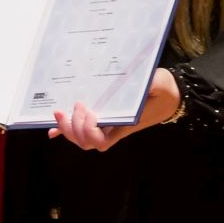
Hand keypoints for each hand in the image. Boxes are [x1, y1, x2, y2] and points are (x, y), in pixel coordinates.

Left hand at [49, 69, 181, 151]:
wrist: (170, 96)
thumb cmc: (164, 90)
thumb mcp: (158, 83)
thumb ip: (150, 83)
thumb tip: (137, 80)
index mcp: (125, 126)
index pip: (101, 141)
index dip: (89, 131)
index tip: (90, 111)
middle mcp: (113, 130)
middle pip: (86, 142)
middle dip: (73, 128)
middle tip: (72, 106)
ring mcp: (107, 127)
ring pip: (81, 139)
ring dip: (66, 129)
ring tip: (59, 113)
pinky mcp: (103, 120)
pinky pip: (82, 130)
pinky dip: (66, 131)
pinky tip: (53, 129)